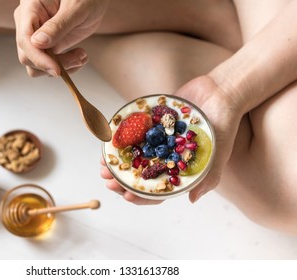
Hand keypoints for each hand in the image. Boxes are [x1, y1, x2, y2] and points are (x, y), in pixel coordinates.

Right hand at [14, 0, 109, 76]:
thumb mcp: (75, 7)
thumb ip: (57, 25)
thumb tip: (37, 42)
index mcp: (30, 9)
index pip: (25, 40)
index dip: (39, 58)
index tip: (57, 70)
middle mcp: (30, 24)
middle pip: (28, 57)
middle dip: (53, 64)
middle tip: (79, 59)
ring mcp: (39, 37)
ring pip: (37, 66)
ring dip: (61, 68)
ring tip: (82, 57)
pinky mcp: (50, 46)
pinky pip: (50, 65)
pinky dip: (66, 67)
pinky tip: (80, 56)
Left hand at [101, 75, 242, 203]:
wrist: (220, 92)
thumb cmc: (224, 125)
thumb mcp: (219, 154)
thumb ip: (208, 177)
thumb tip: (192, 200)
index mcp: (178, 169)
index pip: (157, 190)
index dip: (140, 195)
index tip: (126, 195)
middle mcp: (164, 156)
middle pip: (139, 175)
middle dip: (122, 181)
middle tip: (108, 181)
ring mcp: (156, 140)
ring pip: (132, 155)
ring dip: (117, 162)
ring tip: (103, 164)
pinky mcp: (151, 123)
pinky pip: (133, 132)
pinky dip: (120, 138)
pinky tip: (109, 141)